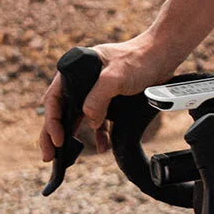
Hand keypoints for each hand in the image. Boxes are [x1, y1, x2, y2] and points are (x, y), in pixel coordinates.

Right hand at [37, 34, 175, 159]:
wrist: (164, 56)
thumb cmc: (139, 59)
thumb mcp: (115, 77)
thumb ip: (98, 98)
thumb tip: (89, 122)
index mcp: (77, 70)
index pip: (56, 98)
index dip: (52, 121)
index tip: (57, 139)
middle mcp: (83, 81)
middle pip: (63, 111)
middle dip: (54, 134)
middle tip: (49, 156)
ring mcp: (97, 91)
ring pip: (80, 118)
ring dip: (74, 137)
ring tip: (66, 158)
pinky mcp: (111, 100)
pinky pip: (100, 121)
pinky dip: (99, 134)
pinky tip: (102, 146)